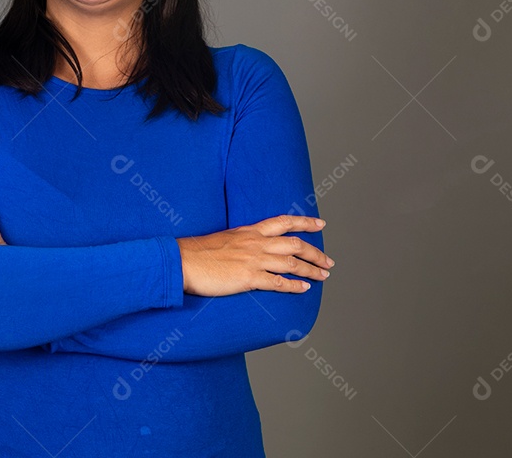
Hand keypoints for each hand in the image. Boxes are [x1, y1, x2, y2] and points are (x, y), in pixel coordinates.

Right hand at [176, 215, 333, 296]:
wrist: (182, 261)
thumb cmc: (198, 252)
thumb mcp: (224, 238)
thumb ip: (241, 241)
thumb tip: (251, 248)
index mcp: (249, 231)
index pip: (283, 222)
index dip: (305, 222)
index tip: (320, 224)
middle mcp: (255, 243)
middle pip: (295, 244)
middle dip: (315, 253)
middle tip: (328, 261)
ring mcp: (253, 260)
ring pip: (291, 263)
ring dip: (311, 270)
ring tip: (323, 276)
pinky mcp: (248, 278)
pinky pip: (277, 282)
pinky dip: (293, 286)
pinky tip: (304, 289)